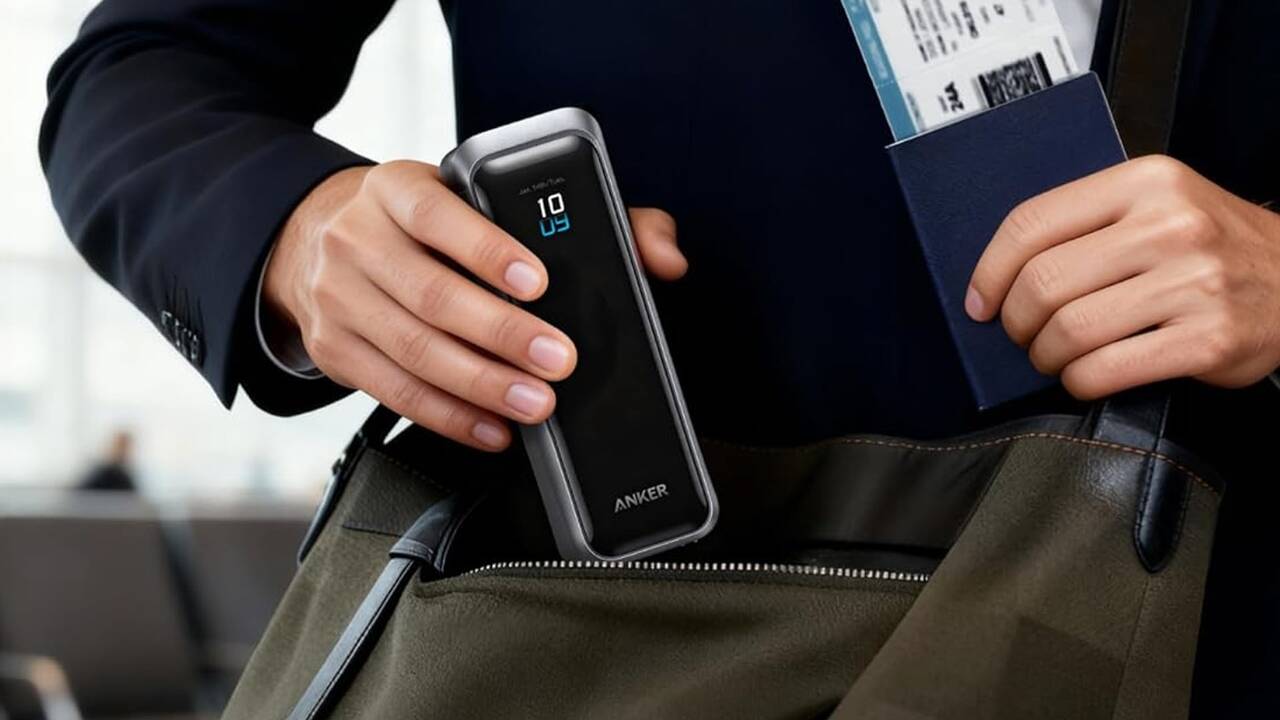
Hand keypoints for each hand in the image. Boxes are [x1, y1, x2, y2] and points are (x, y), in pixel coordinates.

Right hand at [264, 161, 687, 450]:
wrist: (319, 238)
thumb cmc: (427, 224)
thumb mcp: (484, 198)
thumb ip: (586, 215)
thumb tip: (661, 253)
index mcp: (399, 189)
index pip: (441, 215)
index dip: (489, 251)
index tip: (540, 282)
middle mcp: (359, 239)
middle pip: (432, 295)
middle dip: (503, 335)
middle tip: (559, 360)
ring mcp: (339, 297)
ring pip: (414, 351)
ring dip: (481, 385)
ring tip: (535, 403)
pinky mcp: (335, 350)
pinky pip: (395, 393)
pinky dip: (450, 417)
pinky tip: (493, 426)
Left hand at [966, 155, 1279, 399]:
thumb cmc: (1208, 246)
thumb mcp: (1156, 206)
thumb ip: (1087, 224)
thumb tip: (997, 276)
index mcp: (1144, 182)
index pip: (1031, 223)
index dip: (989, 271)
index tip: (979, 302)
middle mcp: (1170, 225)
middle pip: (1043, 282)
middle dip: (1016, 321)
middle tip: (1022, 335)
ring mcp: (1194, 282)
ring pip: (1070, 330)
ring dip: (1045, 356)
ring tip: (1053, 357)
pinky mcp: (1210, 339)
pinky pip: (1106, 369)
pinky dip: (1079, 381)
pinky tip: (1085, 376)